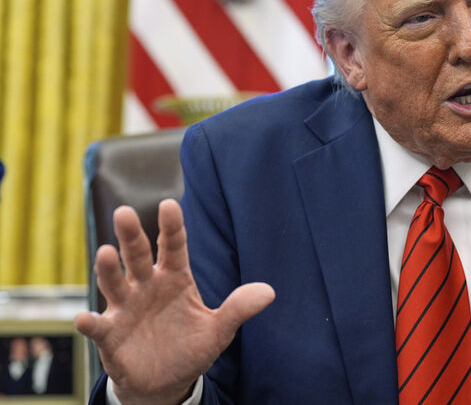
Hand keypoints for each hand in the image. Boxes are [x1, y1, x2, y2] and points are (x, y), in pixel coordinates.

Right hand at [75, 199, 274, 404]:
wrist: (166, 383)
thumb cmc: (191, 348)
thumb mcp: (219, 329)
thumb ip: (238, 308)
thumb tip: (269, 292)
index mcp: (175, 278)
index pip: (174, 246)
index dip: (172, 226)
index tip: (169, 205)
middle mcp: (147, 286)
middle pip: (138, 256)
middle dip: (131, 236)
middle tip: (124, 213)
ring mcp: (126, 308)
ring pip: (115, 283)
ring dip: (109, 269)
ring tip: (106, 252)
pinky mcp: (110, 334)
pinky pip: (97, 325)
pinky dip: (90, 322)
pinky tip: (85, 317)